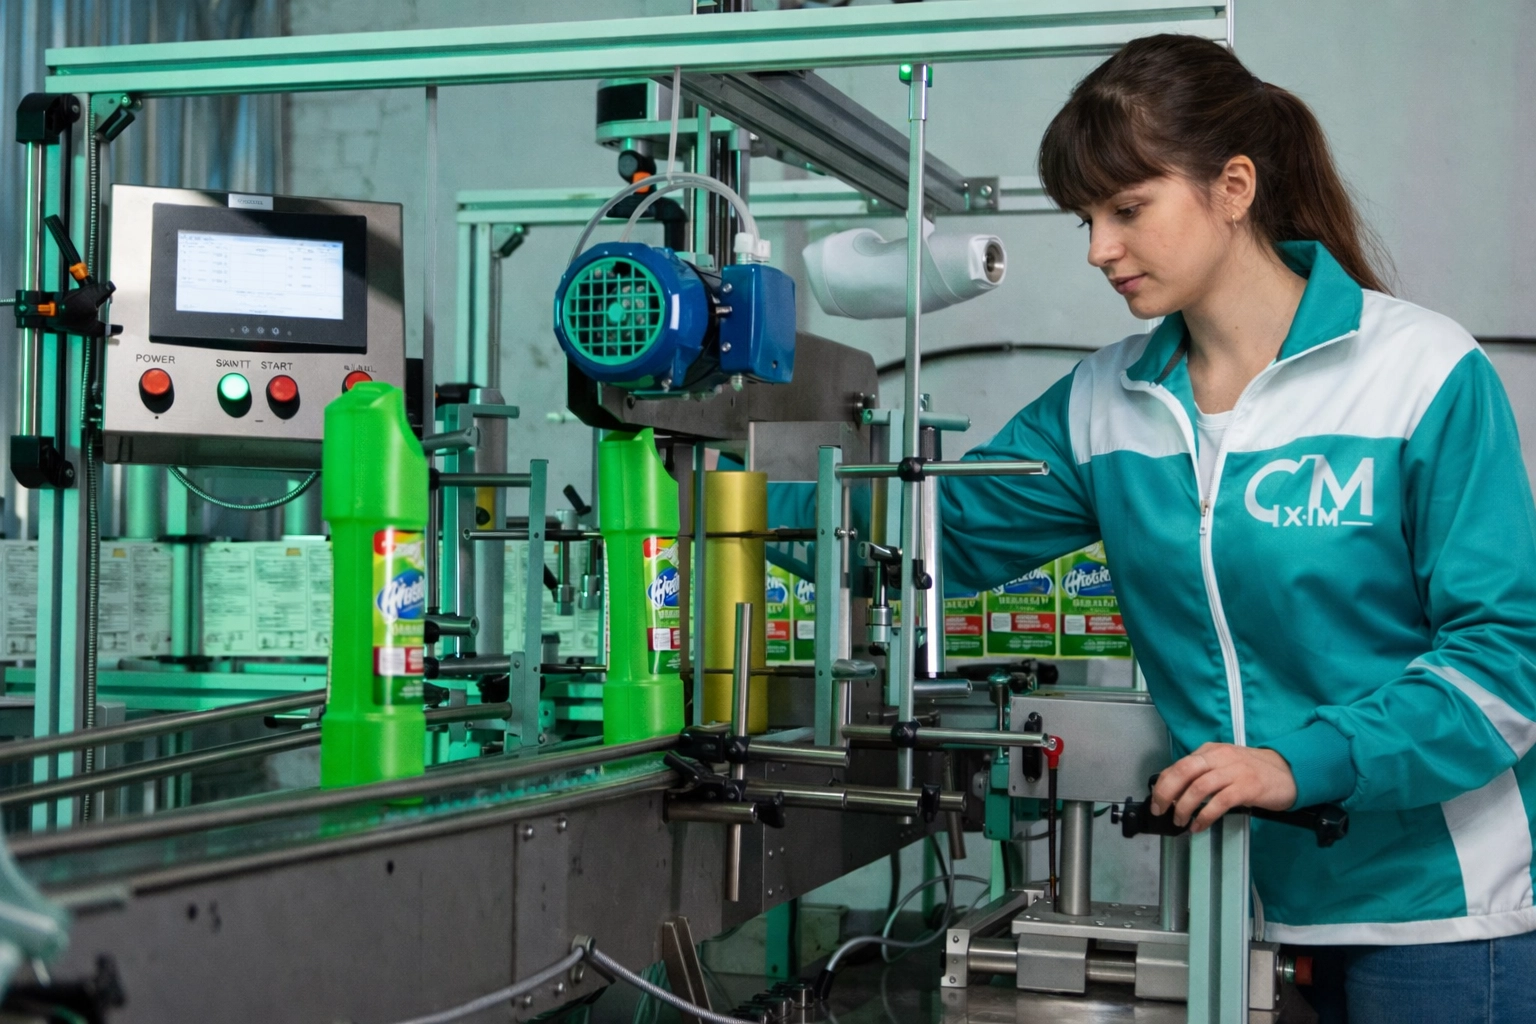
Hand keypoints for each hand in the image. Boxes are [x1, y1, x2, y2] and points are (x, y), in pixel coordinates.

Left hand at [1150, 743, 1296, 833]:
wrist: (1289, 772)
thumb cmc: (1253, 771)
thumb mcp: (1224, 765)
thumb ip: (1202, 772)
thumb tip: (1175, 791)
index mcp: (1210, 751)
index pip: (1179, 764)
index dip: (1163, 783)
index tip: (1156, 800)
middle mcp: (1220, 757)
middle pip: (1184, 771)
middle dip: (1167, 793)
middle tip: (1160, 810)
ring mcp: (1234, 771)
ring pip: (1199, 787)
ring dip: (1184, 807)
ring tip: (1179, 821)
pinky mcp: (1247, 787)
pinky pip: (1220, 802)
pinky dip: (1205, 816)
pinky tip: (1199, 826)